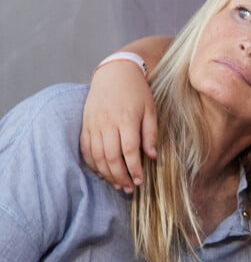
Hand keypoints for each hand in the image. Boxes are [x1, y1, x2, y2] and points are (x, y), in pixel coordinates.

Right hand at [80, 61, 157, 192]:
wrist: (115, 72)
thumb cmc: (137, 91)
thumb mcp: (150, 109)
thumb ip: (151, 133)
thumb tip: (152, 157)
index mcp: (126, 119)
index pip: (129, 151)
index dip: (134, 169)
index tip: (140, 182)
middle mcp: (108, 123)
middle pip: (111, 157)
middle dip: (120, 177)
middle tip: (128, 189)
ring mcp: (94, 124)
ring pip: (97, 156)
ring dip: (107, 174)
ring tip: (117, 184)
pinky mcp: (86, 124)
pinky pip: (86, 149)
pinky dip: (93, 164)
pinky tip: (102, 172)